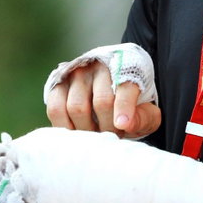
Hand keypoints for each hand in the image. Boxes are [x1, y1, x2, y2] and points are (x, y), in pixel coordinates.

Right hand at [45, 62, 161, 137]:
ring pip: (77, 107)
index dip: (124, 107)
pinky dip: (64, 126)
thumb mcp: (147, 111)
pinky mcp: (58, 82)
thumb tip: (125, 124)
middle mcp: (99, 65)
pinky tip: (76, 132)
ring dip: (87, 129)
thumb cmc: (132, 103)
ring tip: (96, 135)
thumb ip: (143, 117)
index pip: (125, 87)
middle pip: (101, 102)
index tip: (122, 125)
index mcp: (127, 66)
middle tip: (112, 137)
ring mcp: (76, 72)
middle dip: (107, 127)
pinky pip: (56, 108)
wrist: (111, 89)